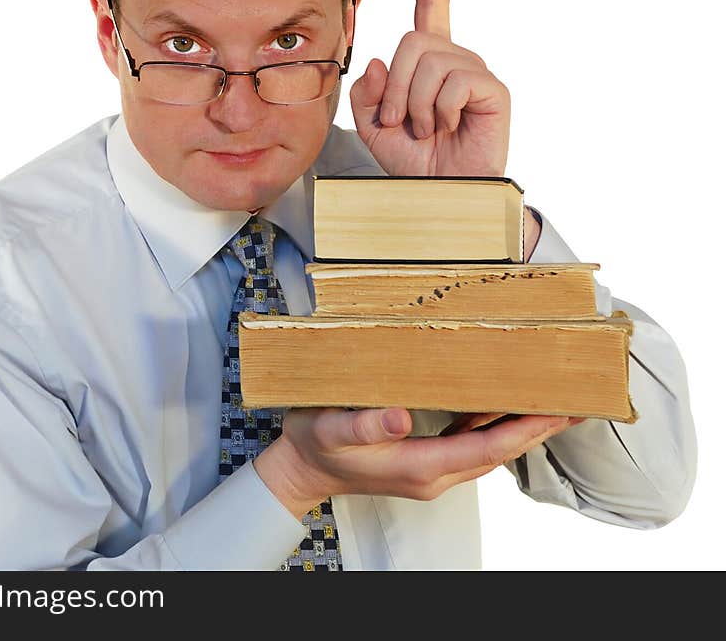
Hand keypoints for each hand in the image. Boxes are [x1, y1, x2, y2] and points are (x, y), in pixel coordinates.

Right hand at [253, 406, 572, 518]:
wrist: (301, 469)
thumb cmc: (315, 446)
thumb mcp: (332, 430)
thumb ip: (366, 424)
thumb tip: (402, 417)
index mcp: (421, 466)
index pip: (488, 449)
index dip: (525, 429)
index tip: (557, 410)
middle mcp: (434, 472)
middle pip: (499, 451)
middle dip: (537, 428)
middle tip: (573, 402)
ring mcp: (431, 468)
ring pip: (488, 448)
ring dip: (520, 427)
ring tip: (549, 402)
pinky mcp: (424, 457)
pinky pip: (470, 442)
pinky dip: (494, 425)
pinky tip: (502, 406)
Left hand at [349, 0, 510, 176]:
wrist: (440, 193)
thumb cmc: (414, 161)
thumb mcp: (374, 127)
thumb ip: (366, 94)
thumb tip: (377, 61)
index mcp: (428, 62)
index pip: (429, 6)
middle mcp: (454, 58)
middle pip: (412, 40)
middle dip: (395, 87)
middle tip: (402, 122)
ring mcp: (475, 71)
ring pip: (428, 61)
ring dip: (414, 104)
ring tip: (427, 129)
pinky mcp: (492, 88)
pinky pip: (452, 81)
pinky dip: (438, 111)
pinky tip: (449, 127)